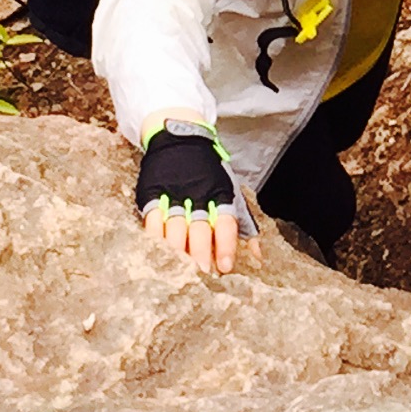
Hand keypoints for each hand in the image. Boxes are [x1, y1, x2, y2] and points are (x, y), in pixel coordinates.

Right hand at [136, 121, 245, 273]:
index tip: (225, 266)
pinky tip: (157, 253)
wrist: (180, 138)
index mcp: (220, 194)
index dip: (226, 245)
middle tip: (201, 274)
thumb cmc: (209, 172)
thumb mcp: (231, 191)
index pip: (225, 223)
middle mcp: (198, 196)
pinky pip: (152, 220)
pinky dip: (155, 238)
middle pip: (199, 229)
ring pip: (175, 227)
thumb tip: (258, 256)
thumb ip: (244, 225)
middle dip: (200, 254)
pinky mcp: (153, 194)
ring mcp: (174, 195)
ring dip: (177, 251)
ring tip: (178, 270)